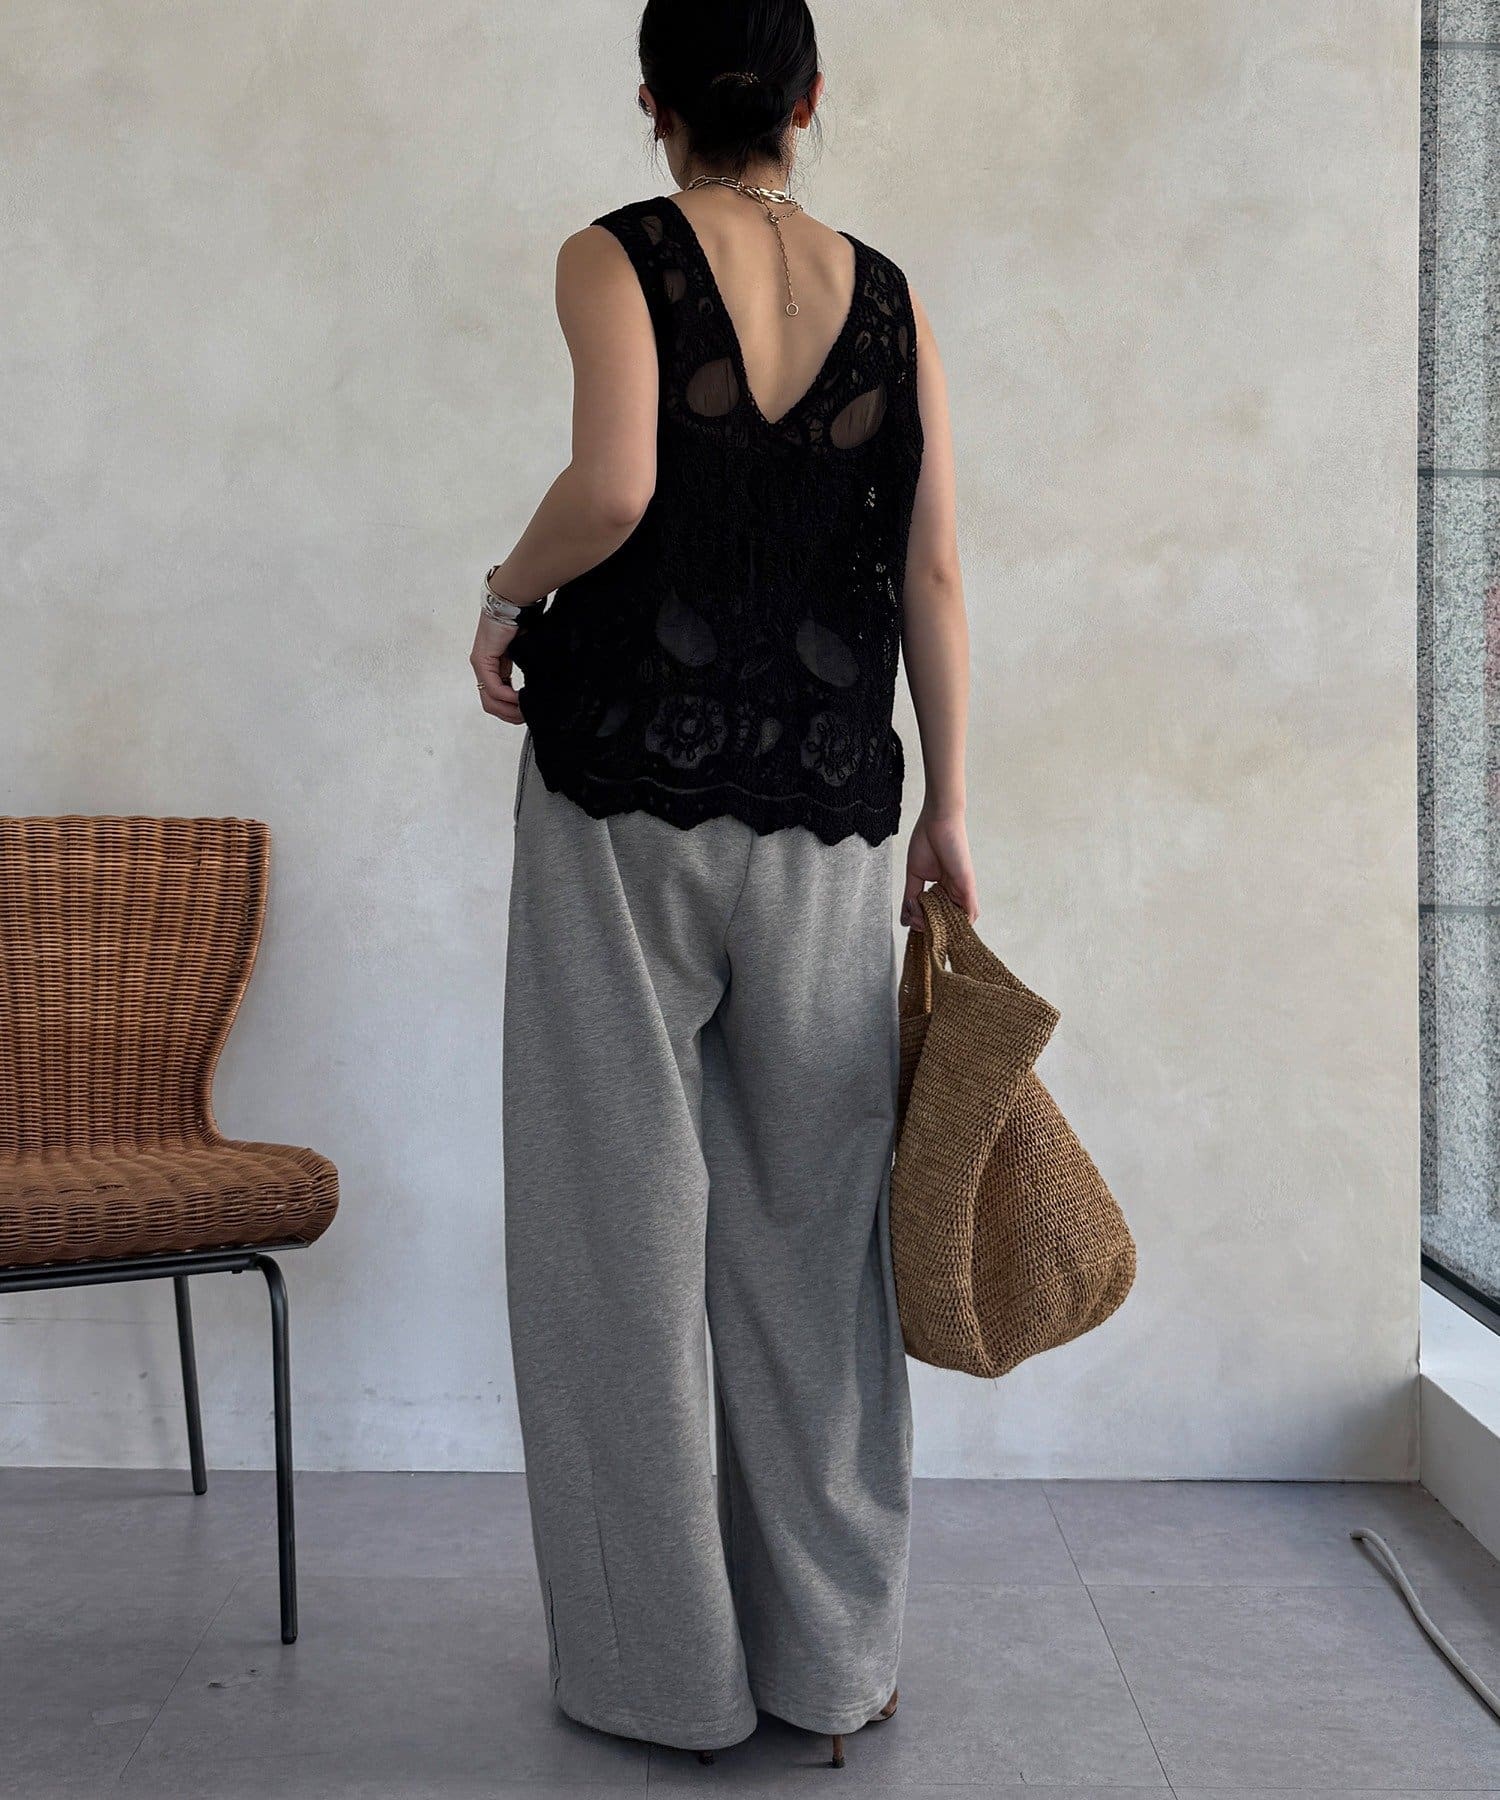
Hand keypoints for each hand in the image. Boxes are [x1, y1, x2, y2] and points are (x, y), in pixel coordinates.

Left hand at [471, 612, 522, 724]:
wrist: (512, 602)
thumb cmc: (521, 620)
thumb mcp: (526, 652)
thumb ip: (527, 668)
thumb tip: (541, 686)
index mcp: (493, 666)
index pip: (497, 699)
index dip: (512, 710)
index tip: (528, 713)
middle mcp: (483, 668)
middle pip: (491, 705)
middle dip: (510, 716)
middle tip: (527, 718)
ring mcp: (480, 666)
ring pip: (490, 701)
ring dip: (509, 710)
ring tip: (525, 711)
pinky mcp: (482, 661)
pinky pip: (494, 689)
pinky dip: (508, 697)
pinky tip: (521, 698)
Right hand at [901, 807, 977, 929]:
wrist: (937, 819)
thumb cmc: (926, 839)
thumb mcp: (914, 874)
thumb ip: (911, 896)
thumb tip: (906, 918)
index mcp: (941, 887)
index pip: (935, 913)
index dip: (923, 922)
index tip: (910, 923)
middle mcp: (953, 890)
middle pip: (946, 919)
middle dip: (930, 927)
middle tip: (914, 925)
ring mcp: (961, 888)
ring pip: (958, 919)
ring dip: (942, 928)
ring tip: (924, 925)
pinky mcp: (967, 884)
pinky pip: (971, 910)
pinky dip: (962, 923)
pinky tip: (947, 929)